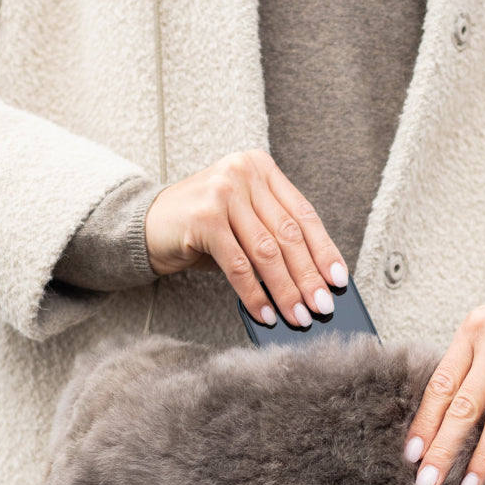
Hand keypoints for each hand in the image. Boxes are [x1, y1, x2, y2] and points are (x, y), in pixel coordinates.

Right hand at [143, 149, 347, 327]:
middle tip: (322, 306)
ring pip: (267, 252)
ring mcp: (223, 192)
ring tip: (298, 316)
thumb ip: (273, 239)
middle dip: (308, 277)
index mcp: (261, 168)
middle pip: (288, 235)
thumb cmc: (200, 227)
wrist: (145, 224)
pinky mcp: (204, 217)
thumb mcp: (242, 222)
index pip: (304, 214)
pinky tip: (266, 313)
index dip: (325, 250)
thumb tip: (313, 283)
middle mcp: (244, 173)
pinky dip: (255, 294)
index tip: (338, 279)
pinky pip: (239, 265)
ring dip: (286, 290)